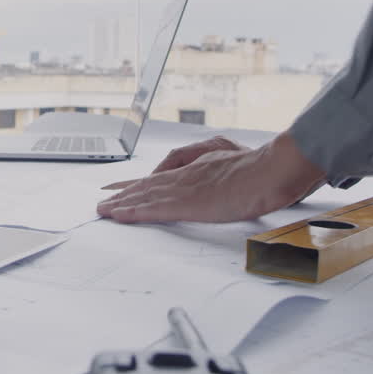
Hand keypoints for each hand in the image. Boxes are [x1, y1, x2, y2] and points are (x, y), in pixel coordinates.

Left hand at [96, 132, 326, 223]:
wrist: (270, 170)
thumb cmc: (256, 167)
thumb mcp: (227, 158)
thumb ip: (205, 164)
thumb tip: (185, 175)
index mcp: (194, 169)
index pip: (159, 178)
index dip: (137, 185)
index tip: (119, 189)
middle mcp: (184, 177)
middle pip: (145, 187)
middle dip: (122, 195)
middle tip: (103, 203)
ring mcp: (184, 190)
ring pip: (144, 197)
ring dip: (121, 204)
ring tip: (103, 211)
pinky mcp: (187, 204)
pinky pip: (153, 209)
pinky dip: (133, 212)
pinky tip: (118, 215)